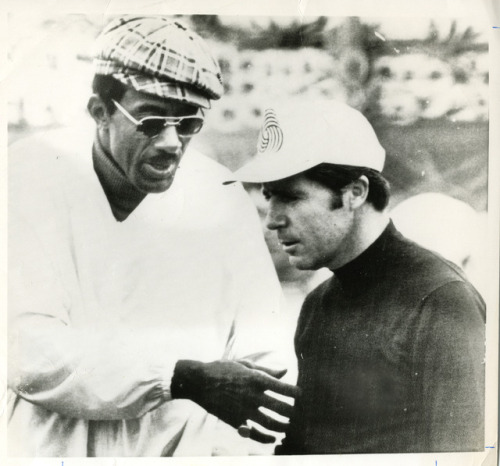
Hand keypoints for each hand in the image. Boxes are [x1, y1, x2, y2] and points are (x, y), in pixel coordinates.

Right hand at [171, 359, 299, 442]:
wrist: (199, 382)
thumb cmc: (222, 369)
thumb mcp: (244, 365)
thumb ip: (266, 370)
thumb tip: (284, 371)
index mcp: (255, 378)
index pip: (283, 388)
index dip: (296, 393)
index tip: (303, 395)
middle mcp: (252, 395)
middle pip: (280, 408)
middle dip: (294, 412)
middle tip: (301, 414)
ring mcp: (244, 410)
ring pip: (270, 424)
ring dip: (284, 427)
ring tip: (290, 427)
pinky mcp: (236, 421)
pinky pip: (254, 434)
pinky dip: (266, 438)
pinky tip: (273, 438)